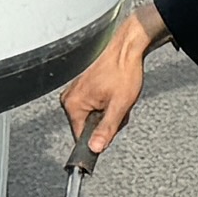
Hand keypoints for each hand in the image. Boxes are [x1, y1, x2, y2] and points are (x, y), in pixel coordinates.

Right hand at [60, 8, 157, 159]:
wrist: (128, 48)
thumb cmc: (123, 70)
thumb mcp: (119, 105)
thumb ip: (106, 129)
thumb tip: (95, 148)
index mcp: (73, 104)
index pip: (81, 137)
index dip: (99, 137)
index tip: (110, 131)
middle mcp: (69, 98)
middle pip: (88, 126)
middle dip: (106, 122)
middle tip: (118, 108)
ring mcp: (76, 91)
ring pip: (93, 116)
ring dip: (109, 112)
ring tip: (118, 98)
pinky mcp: (83, 87)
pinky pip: (94, 105)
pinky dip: (107, 104)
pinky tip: (114, 94)